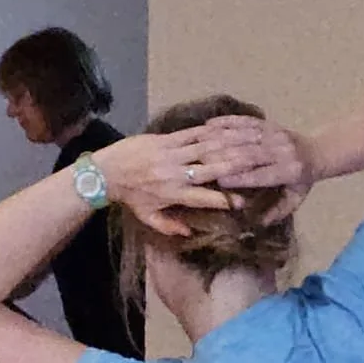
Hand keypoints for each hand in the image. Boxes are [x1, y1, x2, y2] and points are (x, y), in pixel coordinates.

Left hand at [93, 129, 248, 235]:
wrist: (107, 171)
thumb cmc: (130, 196)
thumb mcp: (148, 217)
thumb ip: (169, 226)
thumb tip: (190, 233)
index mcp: (174, 194)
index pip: (204, 198)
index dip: (224, 200)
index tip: (243, 203)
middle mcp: (175, 174)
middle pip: (211, 169)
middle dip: (235, 165)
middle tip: (256, 162)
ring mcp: (171, 154)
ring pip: (205, 148)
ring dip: (227, 145)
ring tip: (246, 143)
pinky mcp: (165, 140)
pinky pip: (191, 134)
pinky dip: (209, 132)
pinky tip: (224, 129)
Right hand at [189, 115, 314, 221]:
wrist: (318, 152)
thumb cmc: (302, 181)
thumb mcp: (295, 199)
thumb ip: (278, 211)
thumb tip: (259, 224)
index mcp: (290, 170)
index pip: (263, 174)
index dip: (242, 177)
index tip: (220, 181)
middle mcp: (283, 150)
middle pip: (251, 152)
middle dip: (226, 156)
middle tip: (202, 161)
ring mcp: (275, 133)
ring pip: (245, 134)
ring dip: (222, 138)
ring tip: (199, 143)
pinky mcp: (268, 123)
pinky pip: (246, 121)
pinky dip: (226, 122)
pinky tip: (208, 125)